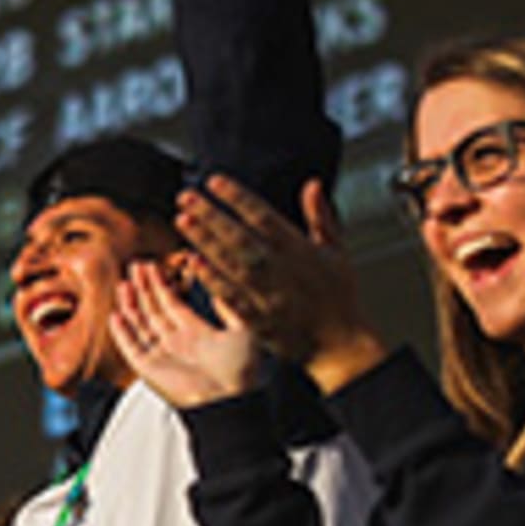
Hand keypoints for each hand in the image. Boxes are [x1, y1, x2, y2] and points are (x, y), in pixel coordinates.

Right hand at [111, 258, 257, 408]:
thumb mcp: (243, 329)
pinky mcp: (149, 369)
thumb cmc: (241, 368)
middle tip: (135, 266)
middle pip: (154, 310)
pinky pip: (131, 348)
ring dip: (131, 305)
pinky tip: (115, 315)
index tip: (153, 265)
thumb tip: (217, 288)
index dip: (162, 285)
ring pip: (140, 325)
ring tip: (124, 284)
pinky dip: (122, 333)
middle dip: (144, 288)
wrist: (230, 400)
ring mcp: (162, 355)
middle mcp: (177, 343)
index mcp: (197, 333)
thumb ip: (228, 306)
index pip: (173, 304)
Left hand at [174, 176, 386, 392]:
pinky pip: (233, 298)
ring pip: (232, 264)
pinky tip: (194, 264)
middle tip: (186, 196)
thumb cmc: (339, 295)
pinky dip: (214, 281)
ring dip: (206, 242)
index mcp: (299, 249)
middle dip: (211, 215)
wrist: (342, 344)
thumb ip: (321, 217)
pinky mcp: (261, 321)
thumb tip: (313, 183)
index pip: (263, 216)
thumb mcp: (337, 252)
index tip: (214, 181)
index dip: (238, 197)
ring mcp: (270, 296)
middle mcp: (282, 270)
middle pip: (241, 237)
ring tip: (182, 220)